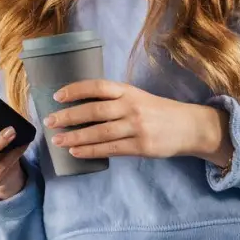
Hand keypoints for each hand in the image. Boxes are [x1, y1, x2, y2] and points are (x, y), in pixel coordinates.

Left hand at [47, 79, 233, 166]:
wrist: (189, 127)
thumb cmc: (158, 111)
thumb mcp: (137, 97)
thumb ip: (114, 99)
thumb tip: (80, 105)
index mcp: (128, 91)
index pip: (97, 87)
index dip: (75, 90)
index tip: (57, 96)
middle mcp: (131, 107)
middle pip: (94, 111)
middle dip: (68, 116)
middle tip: (49, 121)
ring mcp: (136, 127)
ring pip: (99, 133)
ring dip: (75, 137)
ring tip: (57, 140)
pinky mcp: (141, 147)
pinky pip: (110, 149)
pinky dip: (90, 151)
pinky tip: (76, 152)